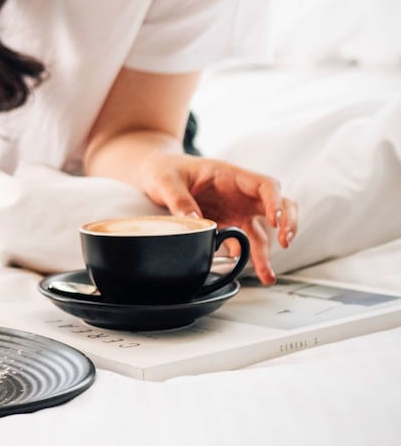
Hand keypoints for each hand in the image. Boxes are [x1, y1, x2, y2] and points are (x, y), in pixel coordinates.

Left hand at [139, 153, 298, 284]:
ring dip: (266, 252)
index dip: (275, 201)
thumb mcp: (166, 181)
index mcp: (230, 175)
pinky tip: (241, 268)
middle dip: (288, 223)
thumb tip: (195, 222)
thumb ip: (179, 200)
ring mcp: (235, 209)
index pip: (265, 185)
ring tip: (267, 276)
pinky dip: (244, 255)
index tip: (274, 220)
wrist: (156, 172)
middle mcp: (239, 193)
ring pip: (261, 230)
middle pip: (278, 205)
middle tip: (286, 242)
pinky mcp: (227, 223)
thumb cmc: (165, 169)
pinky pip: (242, 241)